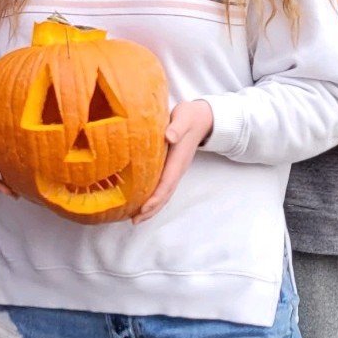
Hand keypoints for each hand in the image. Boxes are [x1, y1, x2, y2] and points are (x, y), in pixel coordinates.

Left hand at [134, 99, 212, 223]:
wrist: (202, 118)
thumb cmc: (189, 117)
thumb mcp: (183, 118)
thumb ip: (177, 127)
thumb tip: (169, 136)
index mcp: (178, 160)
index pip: (166, 184)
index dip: (155, 198)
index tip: (143, 208)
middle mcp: (177, 169)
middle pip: (165, 195)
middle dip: (151, 209)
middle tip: (135, 221)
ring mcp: (175, 170)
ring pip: (164, 194)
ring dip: (152, 208)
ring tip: (136, 218)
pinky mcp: (172, 168)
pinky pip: (162, 187)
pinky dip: (153, 198)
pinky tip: (141, 202)